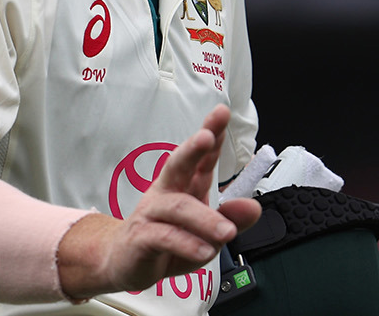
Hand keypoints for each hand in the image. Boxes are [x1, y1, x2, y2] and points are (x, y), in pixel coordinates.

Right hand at [56, 105, 261, 298]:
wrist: (124, 264)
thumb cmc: (167, 241)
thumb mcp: (206, 232)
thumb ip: (231, 219)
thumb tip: (254, 207)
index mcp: (183, 185)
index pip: (199, 157)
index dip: (210, 134)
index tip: (222, 113)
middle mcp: (166, 192)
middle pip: (178, 164)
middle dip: (192, 148)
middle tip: (207, 137)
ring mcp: (151, 213)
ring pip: (178, 207)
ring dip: (205, 219)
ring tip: (227, 232)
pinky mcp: (141, 238)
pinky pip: (165, 237)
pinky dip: (187, 244)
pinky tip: (204, 251)